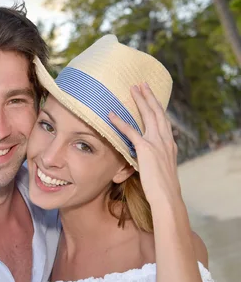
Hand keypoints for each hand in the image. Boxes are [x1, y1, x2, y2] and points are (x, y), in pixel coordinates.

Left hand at [109, 83, 180, 207]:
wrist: (166, 197)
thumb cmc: (161, 189)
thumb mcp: (158, 170)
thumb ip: (150, 161)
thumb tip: (142, 160)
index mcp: (169, 145)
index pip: (163, 121)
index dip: (157, 108)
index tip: (151, 97)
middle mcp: (166, 141)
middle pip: (158, 113)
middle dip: (149, 97)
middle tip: (142, 84)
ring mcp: (157, 143)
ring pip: (149, 115)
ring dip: (141, 100)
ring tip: (133, 89)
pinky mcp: (146, 149)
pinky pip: (131, 132)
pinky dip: (120, 122)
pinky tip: (111, 115)